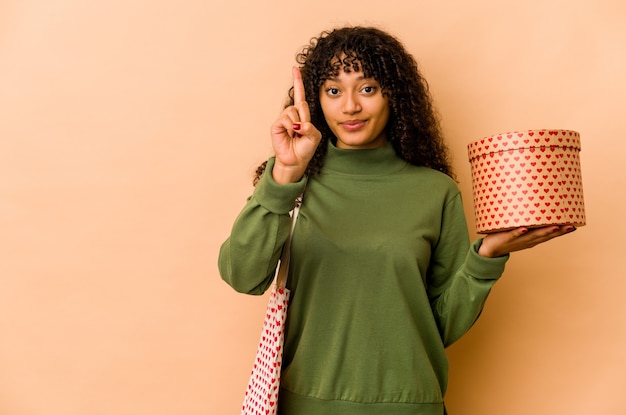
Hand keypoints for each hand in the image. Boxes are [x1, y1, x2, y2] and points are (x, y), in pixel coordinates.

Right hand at [270, 67, 321, 183]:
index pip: (300, 95)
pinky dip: (291, 128)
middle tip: (302, 131)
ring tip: (296, 135)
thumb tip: (298, 123)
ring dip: (298, 125)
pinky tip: (290, 135)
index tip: (295, 68)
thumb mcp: (314, 136)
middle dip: (304, 118)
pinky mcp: (277, 125)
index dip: (298, 82)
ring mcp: (284, 119)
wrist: (296, 161)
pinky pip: (286, 120)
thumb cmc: (305, 148)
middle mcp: (292, 114)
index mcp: (302, 115)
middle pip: (301, 104)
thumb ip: (310, 127)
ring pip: (293, 112)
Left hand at [478, 225, 576, 257]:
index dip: (562, 232)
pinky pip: (513, 234)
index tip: (575, 226)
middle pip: (545, 236)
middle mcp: (528, 240)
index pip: (549, 235)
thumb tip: (533, 201)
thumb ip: (527, 218)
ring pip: (532, 235)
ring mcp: (518, 240)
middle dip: (559, 231)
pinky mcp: (505, 238)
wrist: (489, 249)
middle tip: (571, 226)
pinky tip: (524, 229)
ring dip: (544, 232)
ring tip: (555, 227)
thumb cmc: (506, 236)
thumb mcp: (519, 227)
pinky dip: (519, 232)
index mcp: (533, 239)